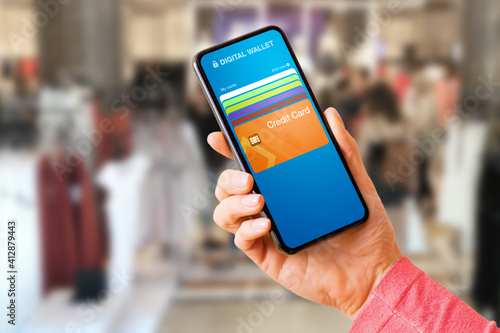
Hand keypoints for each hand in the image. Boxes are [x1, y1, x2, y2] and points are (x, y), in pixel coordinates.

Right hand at [207, 108, 401, 318]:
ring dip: (233, 203)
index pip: (249, 164)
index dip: (230, 149)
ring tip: (258, 201)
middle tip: (248, 177)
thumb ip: (344, 151)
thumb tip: (330, 116)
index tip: (219, 137)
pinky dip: (247, 229)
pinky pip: (242, 239)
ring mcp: (265, 230)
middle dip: (228, 177)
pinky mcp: (267, 255)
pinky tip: (265, 224)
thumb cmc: (364, 229)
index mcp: (284, 187)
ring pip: (225, 212)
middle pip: (228, 186)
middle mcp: (269, 206)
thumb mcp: (357, 185)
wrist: (373, 272)